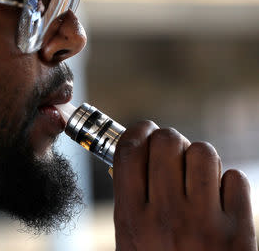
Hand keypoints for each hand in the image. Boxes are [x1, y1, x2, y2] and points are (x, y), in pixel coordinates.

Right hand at [112, 121, 256, 250]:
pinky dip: (228, 183)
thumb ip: (129, 200)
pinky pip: (235, 178)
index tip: (143, 129)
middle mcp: (165, 215)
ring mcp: (204, 222)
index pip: (129, 151)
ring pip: (203, 152)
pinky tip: (220, 201)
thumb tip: (135, 155)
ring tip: (198, 177)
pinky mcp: (239, 230)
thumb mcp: (130, 241)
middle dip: (169, 140)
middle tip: (171, 153)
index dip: (137, 131)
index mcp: (132, 218)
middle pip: (167, 141)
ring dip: (200, 158)